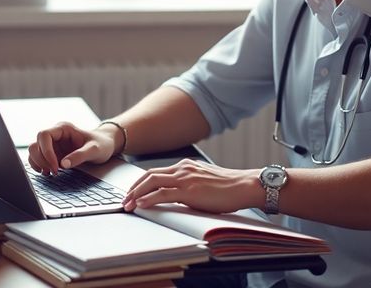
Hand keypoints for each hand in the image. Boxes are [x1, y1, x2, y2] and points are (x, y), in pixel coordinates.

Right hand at [27, 122, 117, 174]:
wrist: (105, 146)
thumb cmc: (101, 144)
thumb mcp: (94, 150)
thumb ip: (80, 156)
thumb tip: (63, 164)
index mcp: (63, 128)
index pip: (44, 135)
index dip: (46, 151)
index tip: (56, 166)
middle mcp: (55, 135)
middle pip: (35, 144)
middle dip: (41, 160)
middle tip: (54, 172)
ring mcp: (52, 145)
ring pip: (33, 152)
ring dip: (38, 164)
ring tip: (51, 173)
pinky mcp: (51, 154)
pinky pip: (37, 159)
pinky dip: (39, 166)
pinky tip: (48, 172)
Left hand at [122, 158, 262, 213]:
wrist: (244, 185)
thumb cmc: (229, 187)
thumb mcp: (204, 181)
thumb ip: (189, 184)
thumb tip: (177, 195)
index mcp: (185, 166)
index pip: (156, 172)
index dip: (141, 182)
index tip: (132, 192)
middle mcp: (182, 169)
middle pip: (149, 175)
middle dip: (134, 188)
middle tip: (125, 200)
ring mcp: (185, 178)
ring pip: (152, 182)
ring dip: (137, 194)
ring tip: (128, 205)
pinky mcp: (189, 190)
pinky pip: (163, 193)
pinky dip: (149, 199)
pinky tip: (141, 205)